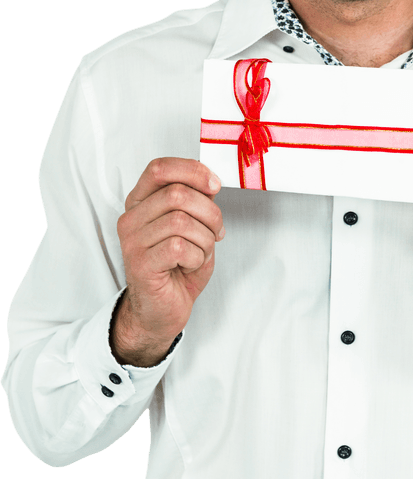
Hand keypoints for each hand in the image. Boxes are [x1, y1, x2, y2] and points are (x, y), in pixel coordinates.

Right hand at [111, 158, 224, 365]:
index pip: (160, 168)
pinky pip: (179, 247)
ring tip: (200, 253)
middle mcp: (131, 218)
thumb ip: (197, 202)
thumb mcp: (193, 227)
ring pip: (181, 221)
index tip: (215, 185)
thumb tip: (211, 182)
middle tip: (215, 233)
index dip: (192, 170)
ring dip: (205, 239)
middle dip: (210, 213)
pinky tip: (190, 265)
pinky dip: (196, 256)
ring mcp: (132, 241)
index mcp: (141, 202)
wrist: (164, 309)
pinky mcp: (140, 263)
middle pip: (178, 193)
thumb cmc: (178, 268)